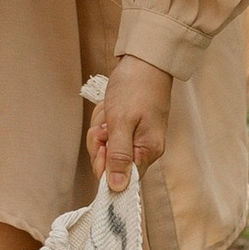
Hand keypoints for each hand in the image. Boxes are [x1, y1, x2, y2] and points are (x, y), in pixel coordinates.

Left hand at [88, 56, 171, 196]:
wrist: (144, 60)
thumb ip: (119, 156)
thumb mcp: (122, 122)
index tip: (102, 144)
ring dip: (101, 128)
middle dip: (100, 143)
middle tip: (104, 125)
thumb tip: (118, 189)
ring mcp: (136, 138)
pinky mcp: (129, 127)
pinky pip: (108, 133)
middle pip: (110, 163)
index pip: (121, 179)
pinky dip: (104, 121)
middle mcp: (144, 149)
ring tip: (109, 111)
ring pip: (106, 147)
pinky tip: (109, 108)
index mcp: (148, 151)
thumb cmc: (135, 88)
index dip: (105, 165)